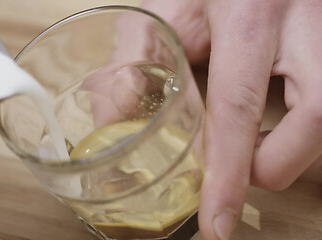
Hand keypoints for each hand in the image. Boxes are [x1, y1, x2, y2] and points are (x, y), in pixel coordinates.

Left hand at [139, 0, 321, 238]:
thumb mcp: (162, 13)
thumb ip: (133, 64)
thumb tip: (110, 124)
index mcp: (248, 16)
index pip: (240, 107)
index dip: (228, 174)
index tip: (217, 222)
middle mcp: (303, 22)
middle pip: (316, 117)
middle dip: (277, 164)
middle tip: (241, 169)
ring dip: (291, 148)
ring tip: (251, 144)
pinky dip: (301, 132)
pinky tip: (272, 125)